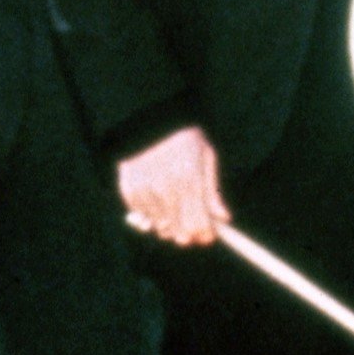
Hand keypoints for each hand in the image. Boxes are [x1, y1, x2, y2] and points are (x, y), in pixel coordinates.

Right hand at [120, 125, 227, 246]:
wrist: (148, 119)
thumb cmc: (183, 136)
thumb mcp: (206, 157)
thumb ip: (213, 191)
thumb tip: (224, 218)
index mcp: (190, 181)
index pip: (199, 226)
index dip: (206, 235)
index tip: (209, 235)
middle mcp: (166, 191)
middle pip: (179, 233)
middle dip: (189, 234)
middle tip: (194, 224)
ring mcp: (145, 192)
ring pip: (160, 228)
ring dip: (169, 224)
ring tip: (175, 205)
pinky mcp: (129, 191)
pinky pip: (142, 216)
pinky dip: (151, 214)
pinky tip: (157, 197)